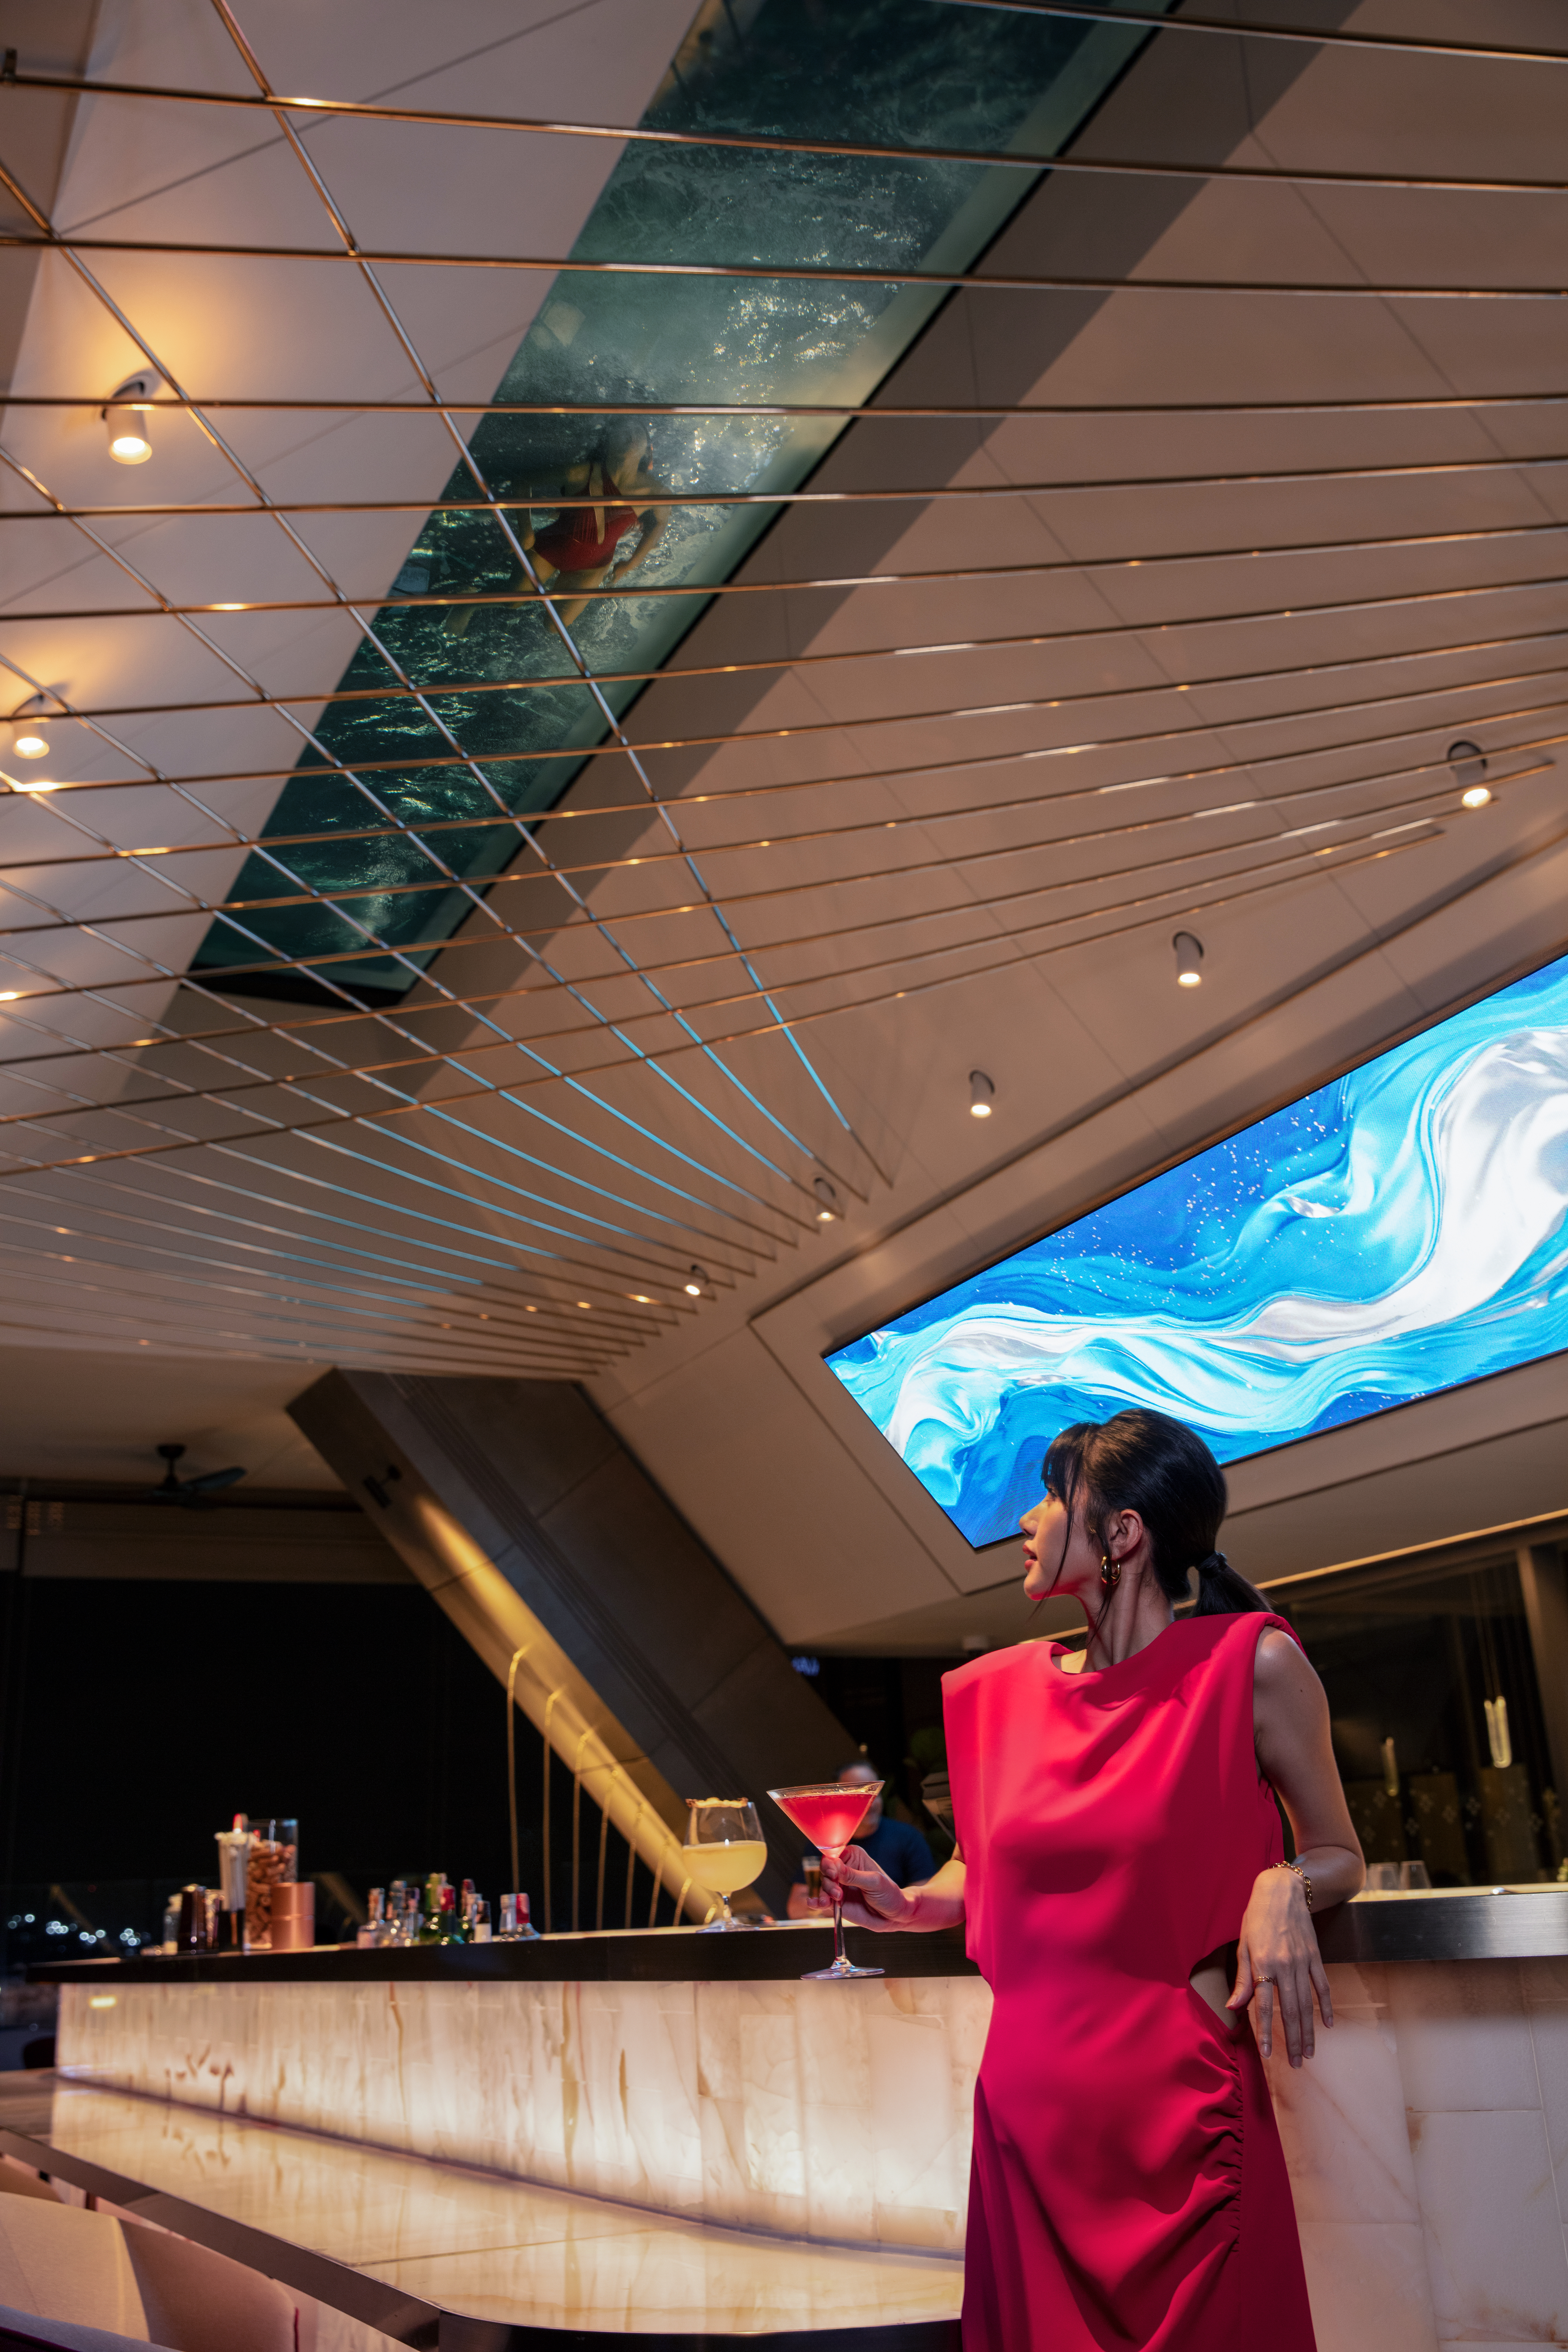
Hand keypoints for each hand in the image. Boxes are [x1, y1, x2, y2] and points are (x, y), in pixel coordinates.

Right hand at [817, 1845, 913, 1928]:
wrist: (893, 1916)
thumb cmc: (889, 1894)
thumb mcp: (874, 1882)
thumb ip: (853, 1876)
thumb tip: (835, 1866)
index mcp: (853, 1857)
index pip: (834, 1855)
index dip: (830, 1864)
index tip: (833, 1874)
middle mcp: (843, 1870)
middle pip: (825, 1871)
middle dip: (828, 1882)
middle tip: (838, 1893)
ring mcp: (839, 1886)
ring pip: (822, 1886)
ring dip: (824, 1893)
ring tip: (832, 1902)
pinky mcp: (836, 1902)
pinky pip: (822, 1900)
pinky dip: (816, 1901)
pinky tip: (813, 1903)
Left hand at [1229, 1866, 1333, 2066]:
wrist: (1281, 1892)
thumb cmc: (1256, 1919)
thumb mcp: (1243, 1946)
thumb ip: (1242, 1979)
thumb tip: (1233, 2007)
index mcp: (1263, 1964)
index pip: (1265, 2006)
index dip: (1267, 2033)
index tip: (1269, 2055)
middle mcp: (1284, 1966)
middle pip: (1290, 2011)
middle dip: (1293, 2041)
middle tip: (1297, 2064)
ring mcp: (1303, 1962)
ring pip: (1307, 2004)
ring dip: (1309, 2031)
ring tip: (1309, 2053)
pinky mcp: (1315, 1957)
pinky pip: (1323, 1986)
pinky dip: (1326, 2006)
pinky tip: (1328, 2024)